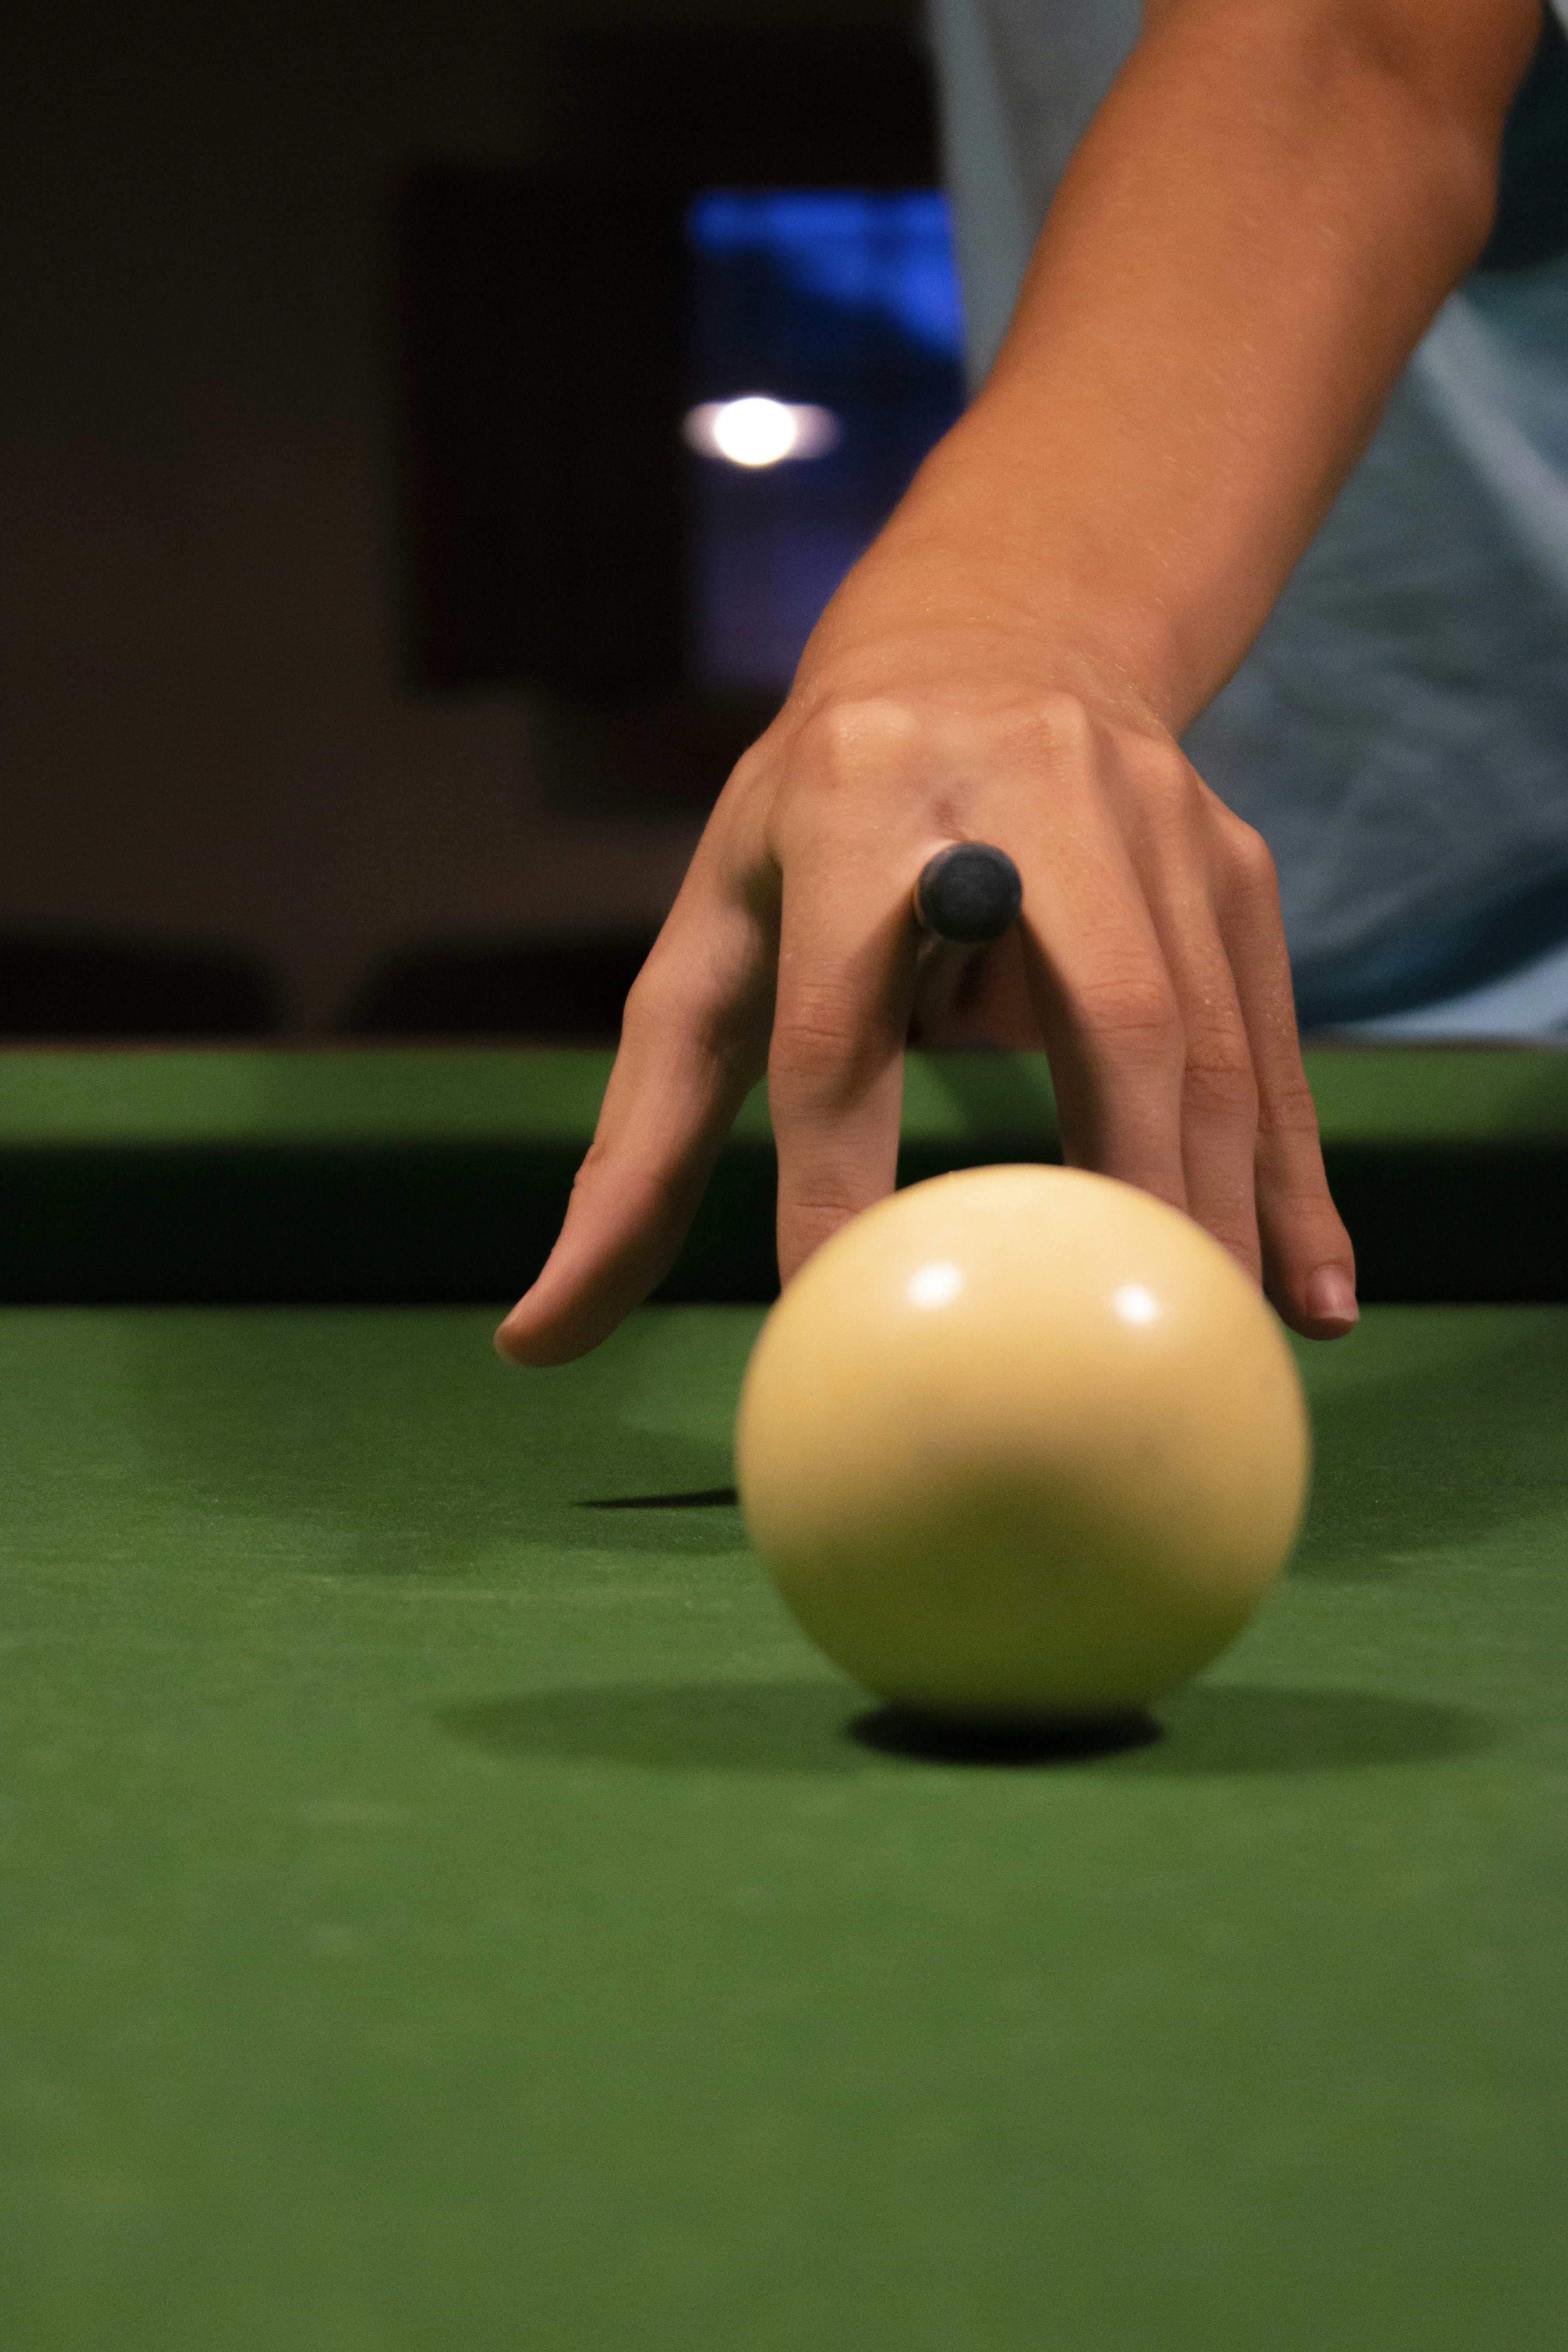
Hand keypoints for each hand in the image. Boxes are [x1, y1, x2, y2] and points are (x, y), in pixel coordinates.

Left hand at [495, 603, 1357, 1367]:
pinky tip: (1315, 1295)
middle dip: (1110, 1184)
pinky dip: (1293, 1174)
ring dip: (1220, 1202)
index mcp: (846, 806)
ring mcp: (1151, 819)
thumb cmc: (812, 831)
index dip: (838, 1171)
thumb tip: (533, 1342)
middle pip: (1093, 1009)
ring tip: (1214, 1348)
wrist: (992, 637)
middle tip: (1099, 1346)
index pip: (838, 1025)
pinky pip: (1270, 1040)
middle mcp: (1018, 796)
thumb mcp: (709, 949)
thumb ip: (636, 1146)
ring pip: (1204, 1035)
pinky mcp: (1231, 860)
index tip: (836, 1309)